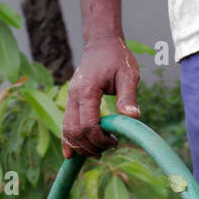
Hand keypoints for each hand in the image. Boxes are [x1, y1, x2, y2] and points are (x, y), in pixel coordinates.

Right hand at [61, 36, 140, 158]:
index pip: (87, 124)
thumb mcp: (128, 74)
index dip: (99, 139)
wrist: (102, 43)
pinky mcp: (71, 102)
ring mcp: (70, 99)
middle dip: (90, 145)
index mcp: (87, 90)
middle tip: (109, 147)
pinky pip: (65, 125)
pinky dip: (68, 141)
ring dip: (81, 146)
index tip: (114, 142)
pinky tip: (73, 155)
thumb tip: (133, 116)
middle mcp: (73, 96)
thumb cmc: (117, 58)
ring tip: (99, 152)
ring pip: (67, 131)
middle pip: (74, 131)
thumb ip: (128, 96)